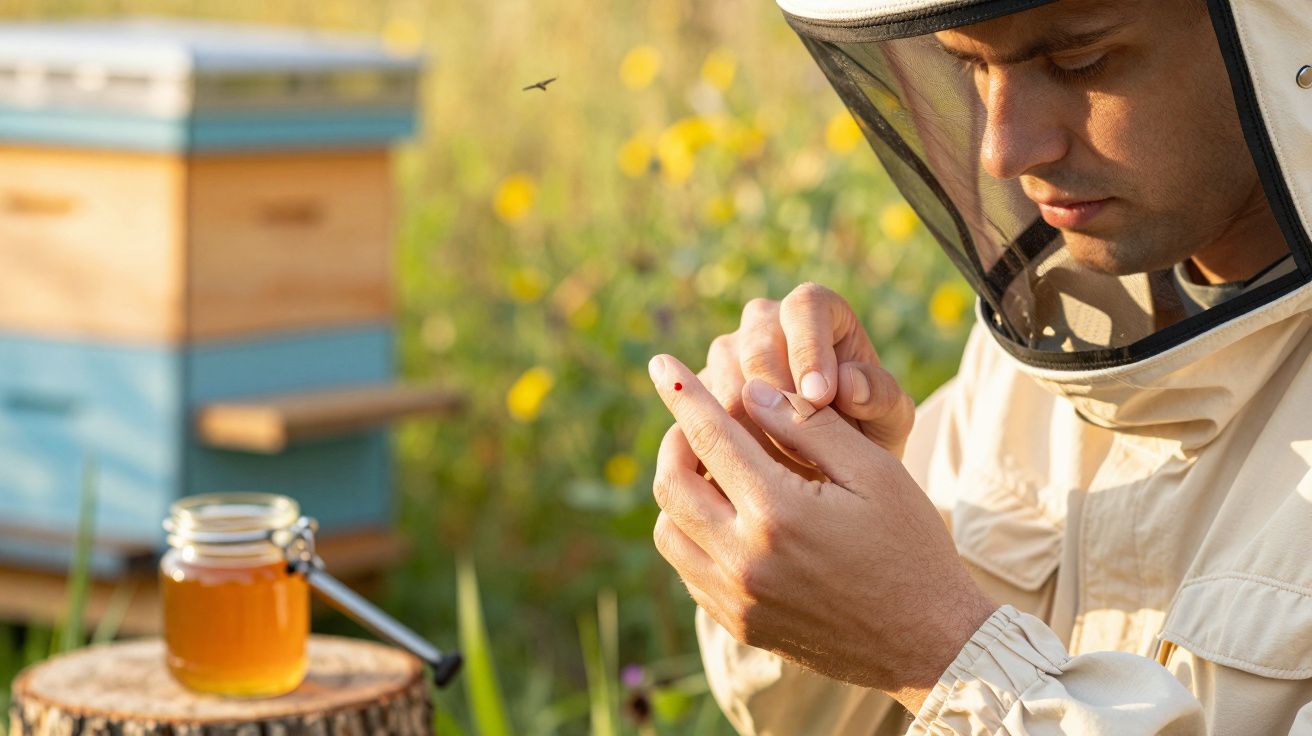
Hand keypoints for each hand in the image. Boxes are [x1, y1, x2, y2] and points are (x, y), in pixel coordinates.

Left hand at [649, 355, 995, 711]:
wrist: (930, 645)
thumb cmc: (911, 547)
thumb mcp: (876, 472)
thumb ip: (810, 426)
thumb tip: (751, 390)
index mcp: (779, 512)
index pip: (710, 435)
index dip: (682, 392)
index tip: (661, 363)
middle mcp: (745, 559)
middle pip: (671, 483)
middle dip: (674, 439)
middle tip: (694, 418)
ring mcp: (737, 598)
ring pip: (668, 530)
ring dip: (677, 489)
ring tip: (709, 467)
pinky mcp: (739, 624)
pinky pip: (688, 569)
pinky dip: (692, 533)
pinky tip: (725, 515)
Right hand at [696, 283, 915, 461]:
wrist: (833, 466)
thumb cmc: (868, 429)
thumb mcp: (890, 420)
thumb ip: (881, 399)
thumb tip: (851, 385)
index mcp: (814, 310)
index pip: (804, 308)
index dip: (809, 350)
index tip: (820, 398)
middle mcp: (763, 323)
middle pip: (755, 348)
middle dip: (778, 401)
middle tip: (803, 447)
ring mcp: (727, 355)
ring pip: (723, 385)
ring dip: (752, 432)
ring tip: (785, 471)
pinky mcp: (702, 393)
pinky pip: (703, 419)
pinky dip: (726, 450)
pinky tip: (751, 480)